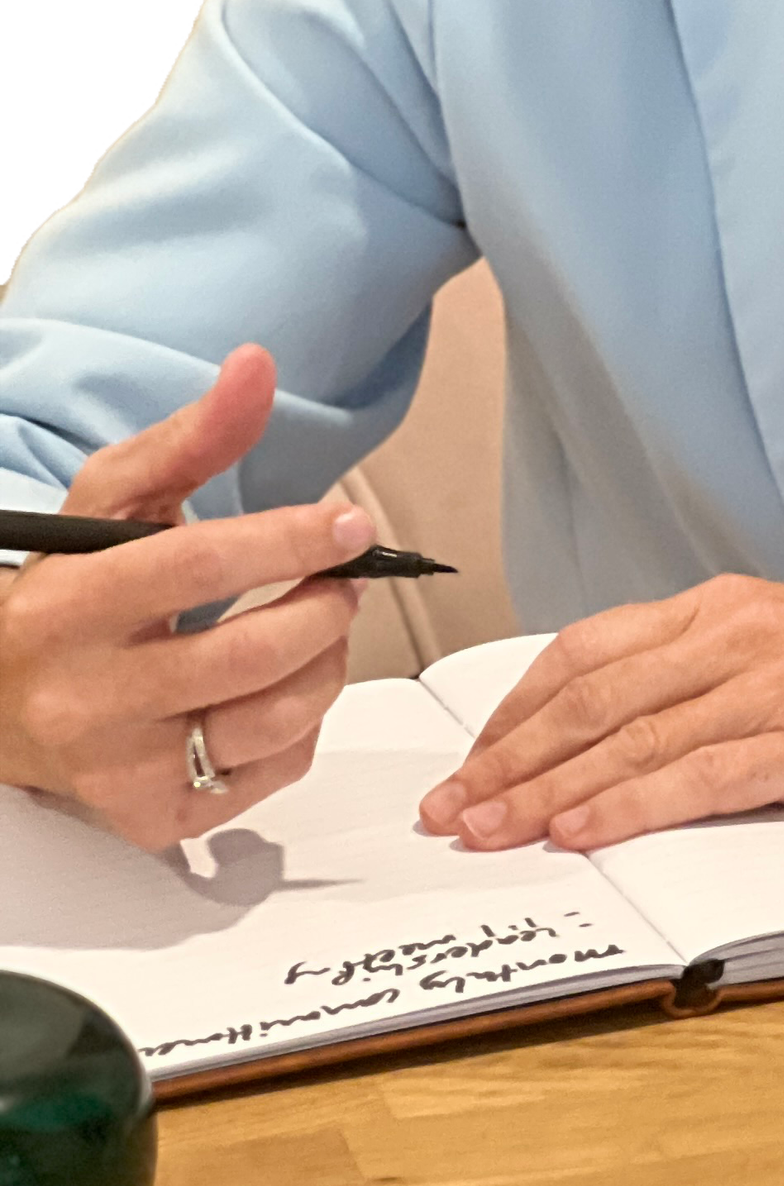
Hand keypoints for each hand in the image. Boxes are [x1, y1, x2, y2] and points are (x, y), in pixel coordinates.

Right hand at [0, 346, 373, 847]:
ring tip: (321, 624)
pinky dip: (303, 724)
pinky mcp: (155, 818)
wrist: (2, 702)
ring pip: (273, 721)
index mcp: (70, 607)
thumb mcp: (112, 500)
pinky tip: (283, 687)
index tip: (348, 524)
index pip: (196, 567)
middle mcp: (88, 698)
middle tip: (343, 577)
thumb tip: (257, 367)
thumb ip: (191, 437)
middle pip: (250, 655)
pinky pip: (270, 773)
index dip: (288, 542)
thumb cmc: (71, 592)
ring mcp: (122, 769)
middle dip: (325, 606)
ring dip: (327, 663)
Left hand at [418, 572, 783, 852]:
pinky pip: (699, 774)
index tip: (467, 761)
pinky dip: (630, 805)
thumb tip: (625, 736)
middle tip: (445, 811)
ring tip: (487, 832)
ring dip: (545, 791)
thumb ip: (715, 678)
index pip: (586, 654)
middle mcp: (735, 636)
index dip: (513, 711)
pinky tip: (583, 834)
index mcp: (724, 610)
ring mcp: (772, 685)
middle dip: (505, 759)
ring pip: (629, 737)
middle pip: (589, 698)